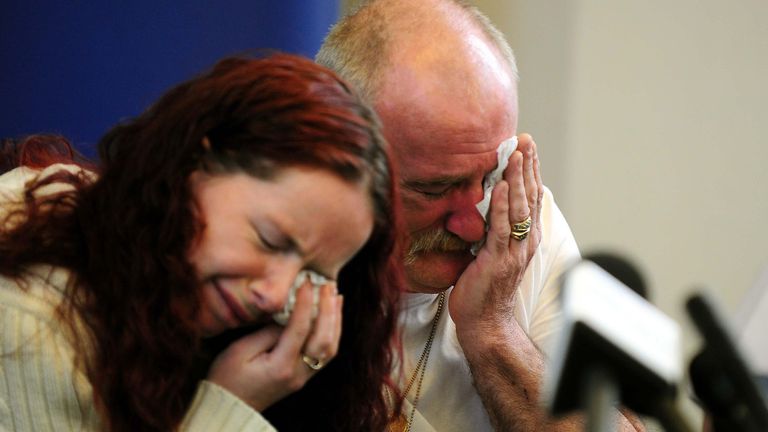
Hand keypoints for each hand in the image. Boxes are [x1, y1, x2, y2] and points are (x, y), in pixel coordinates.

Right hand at [207, 281, 342, 410]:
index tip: (307, 282)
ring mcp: (304, 377)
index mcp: (280, 366)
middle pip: (324, 340)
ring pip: (330, 348)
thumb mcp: (240, 350)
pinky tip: (331, 315)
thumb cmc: (227, 377)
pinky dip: (332, 332)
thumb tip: (289, 315)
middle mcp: (298, 374)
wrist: (229, 406)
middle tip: (328, 285)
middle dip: (328, 309)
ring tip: (335, 295)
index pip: (300, 329)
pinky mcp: (304, 376)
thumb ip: (267, 332)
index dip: (306, 302)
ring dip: (335, 319)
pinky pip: (326, 354)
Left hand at [450, 133, 542, 333]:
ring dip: (517, 178)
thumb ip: (494, 229)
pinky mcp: (497, 260)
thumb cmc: (485, 289)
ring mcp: (513, 251)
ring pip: (518, 208)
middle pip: (529, 196)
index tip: (527, 146)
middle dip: (528, 166)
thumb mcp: (492, 252)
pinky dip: (501, 205)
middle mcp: (525, 242)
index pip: (530, 197)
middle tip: (526, 139)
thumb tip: (487, 205)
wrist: (486, 323)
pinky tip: (500, 186)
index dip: (530, 171)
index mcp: (526, 239)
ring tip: (516, 153)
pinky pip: (501, 228)